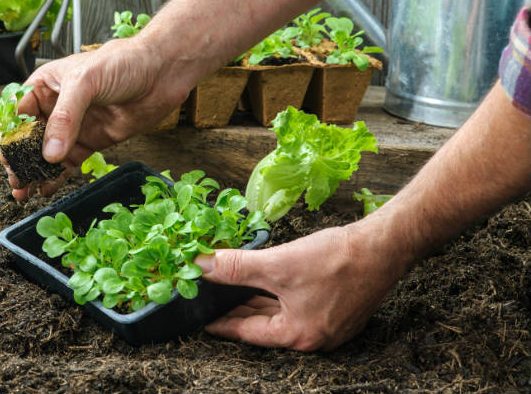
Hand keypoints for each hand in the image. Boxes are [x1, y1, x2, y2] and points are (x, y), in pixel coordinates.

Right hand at [8, 38, 189, 199]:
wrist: (162, 72)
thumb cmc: (123, 62)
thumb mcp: (86, 82)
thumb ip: (65, 117)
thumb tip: (49, 152)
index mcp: (46, 85)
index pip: (18, 113)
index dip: (9, 135)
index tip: (7, 157)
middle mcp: (56, 107)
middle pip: (29, 138)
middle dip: (19, 159)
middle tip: (15, 179)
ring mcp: (75, 126)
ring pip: (47, 154)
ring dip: (35, 172)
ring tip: (24, 190)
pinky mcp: (92, 141)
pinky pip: (69, 163)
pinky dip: (57, 177)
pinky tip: (46, 189)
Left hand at [195, 221, 405, 350]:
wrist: (384, 246)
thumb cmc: (337, 260)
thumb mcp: (278, 264)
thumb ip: (236, 268)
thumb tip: (202, 266)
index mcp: (298, 335)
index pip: (247, 332)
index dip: (221, 322)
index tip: (201, 318)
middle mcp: (313, 337)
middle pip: (264, 325)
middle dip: (237, 310)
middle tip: (211, 300)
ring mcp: (328, 325)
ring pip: (281, 314)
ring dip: (257, 301)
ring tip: (232, 290)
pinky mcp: (338, 309)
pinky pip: (297, 306)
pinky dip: (277, 295)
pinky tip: (265, 282)